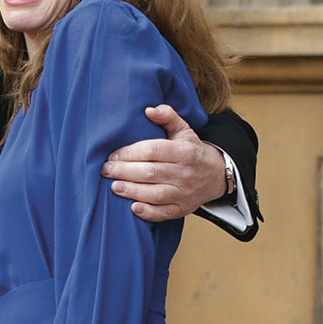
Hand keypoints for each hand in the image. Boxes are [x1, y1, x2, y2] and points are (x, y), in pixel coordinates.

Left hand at [101, 104, 226, 221]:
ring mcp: (185, 193)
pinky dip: (149, 213)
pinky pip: (165, 213)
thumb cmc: (192, 150)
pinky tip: (133, 208)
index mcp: (185, 151)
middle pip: (151, 172)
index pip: (153, 150)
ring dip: (133, 191)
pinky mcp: (182, 208)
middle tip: (106, 170)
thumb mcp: (184, 130)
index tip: (113, 155)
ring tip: (114, 187)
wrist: (216, 175)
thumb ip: (168, 117)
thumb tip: (149, 109)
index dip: (130, 153)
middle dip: (125, 171)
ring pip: (156, 194)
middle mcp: (185, 173)